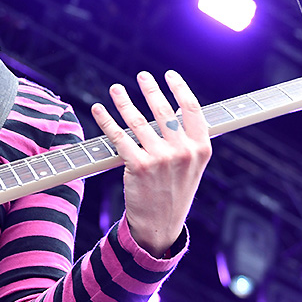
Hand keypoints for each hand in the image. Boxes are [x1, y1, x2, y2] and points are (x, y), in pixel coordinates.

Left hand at [91, 70, 210, 255]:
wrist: (160, 226)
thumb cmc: (174, 192)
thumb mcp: (192, 167)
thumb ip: (186, 140)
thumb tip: (175, 109)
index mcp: (201, 149)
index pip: (192, 109)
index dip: (180, 88)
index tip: (169, 75)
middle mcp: (183, 152)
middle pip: (163, 110)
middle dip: (150, 88)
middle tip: (141, 75)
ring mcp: (161, 159)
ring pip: (138, 121)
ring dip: (124, 101)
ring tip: (116, 89)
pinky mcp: (139, 166)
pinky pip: (119, 137)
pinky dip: (106, 121)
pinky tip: (99, 110)